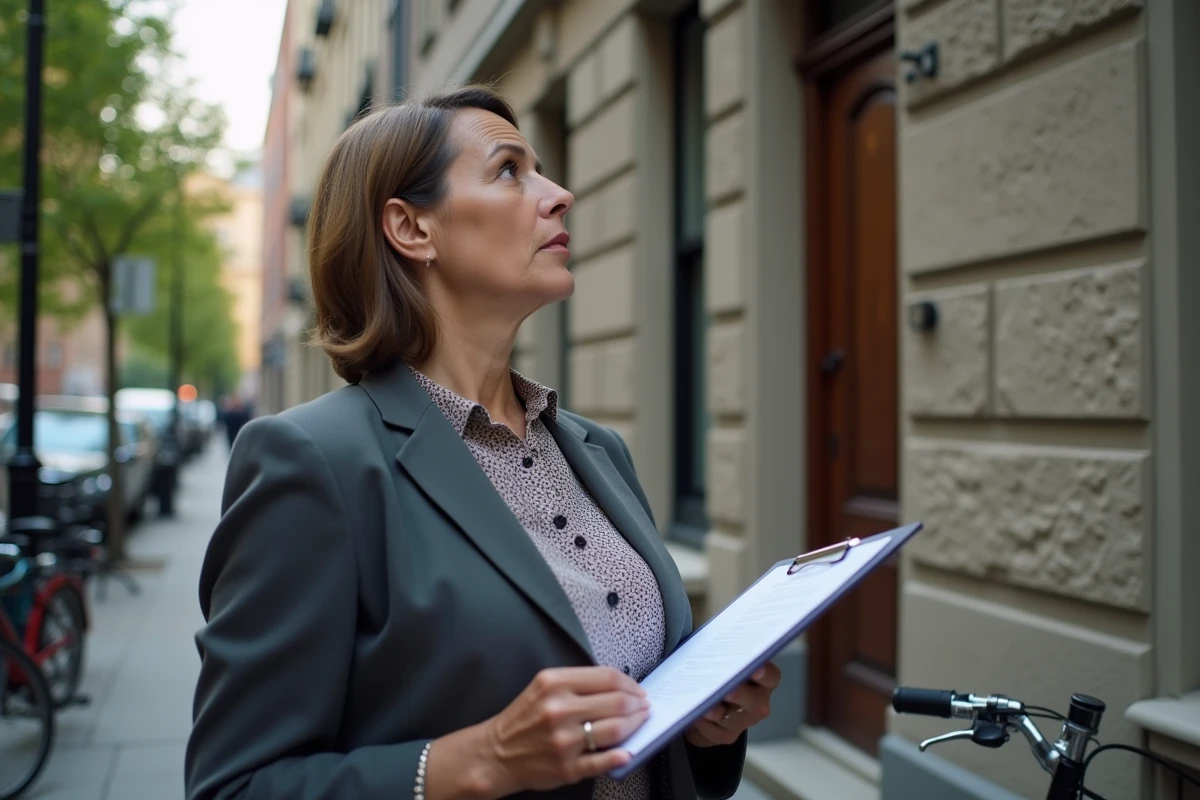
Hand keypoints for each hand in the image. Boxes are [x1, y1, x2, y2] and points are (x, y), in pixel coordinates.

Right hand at [478, 667, 650, 795]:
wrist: (497, 752)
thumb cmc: (524, 717)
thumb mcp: (544, 686)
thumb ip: (578, 682)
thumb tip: (620, 686)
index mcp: (555, 683)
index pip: (608, 678)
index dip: (631, 684)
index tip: (638, 690)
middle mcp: (559, 710)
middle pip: (617, 702)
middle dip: (638, 704)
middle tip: (644, 706)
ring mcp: (564, 741)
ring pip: (616, 730)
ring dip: (636, 725)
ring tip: (640, 722)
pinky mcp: (567, 767)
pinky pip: (603, 761)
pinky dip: (621, 756)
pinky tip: (629, 751)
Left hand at [684, 662, 781, 747]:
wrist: (713, 704)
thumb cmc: (721, 675)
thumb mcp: (726, 663)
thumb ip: (727, 657)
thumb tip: (715, 647)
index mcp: (763, 681)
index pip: (771, 676)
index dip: (765, 673)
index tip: (755, 669)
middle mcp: (758, 703)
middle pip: (754, 702)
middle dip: (739, 695)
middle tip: (728, 690)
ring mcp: (744, 722)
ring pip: (730, 718)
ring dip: (715, 710)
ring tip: (702, 703)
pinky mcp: (727, 735)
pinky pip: (714, 729)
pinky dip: (702, 719)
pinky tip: (693, 711)